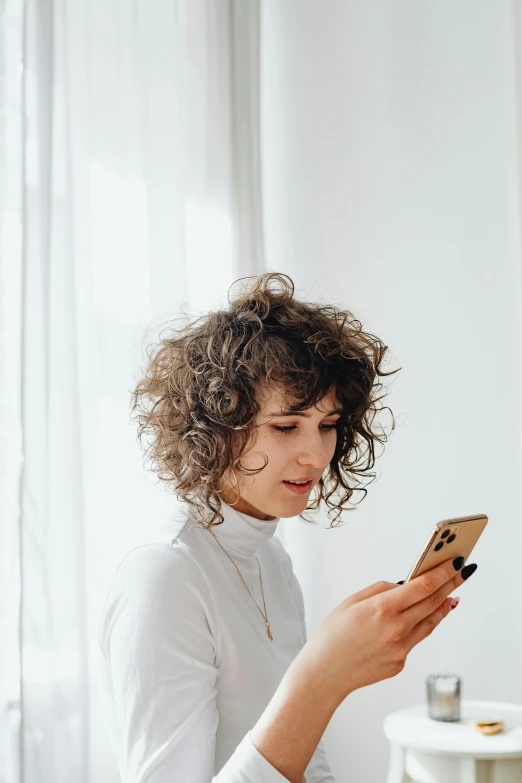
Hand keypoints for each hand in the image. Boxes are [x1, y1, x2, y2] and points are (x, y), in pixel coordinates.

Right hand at [288, 556, 475, 705]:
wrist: (324, 674)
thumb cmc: (332, 636)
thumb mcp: (351, 602)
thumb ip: (379, 590)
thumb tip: (402, 585)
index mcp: (382, 608)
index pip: (423, 586)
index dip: (443, 572)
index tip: (455, 563)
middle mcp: (396, 629)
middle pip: (433, 602)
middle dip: (450, 585)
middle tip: (462, 573)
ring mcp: (401, 649)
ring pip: (430, 622)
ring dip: (443, 606)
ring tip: (451, 595)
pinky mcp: (401, 663)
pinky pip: (416, 639)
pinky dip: (422, 625)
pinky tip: (425, 617)